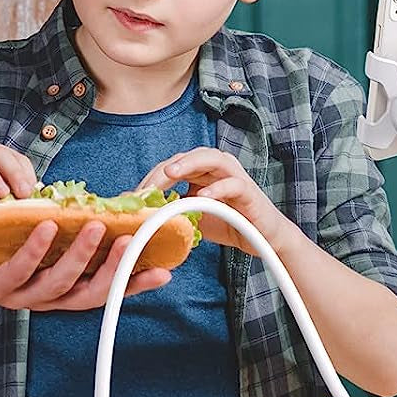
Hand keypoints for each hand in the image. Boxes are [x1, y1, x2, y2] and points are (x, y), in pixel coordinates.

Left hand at [0, 218, 172, 312]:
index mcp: (50, 284)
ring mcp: (11, 294)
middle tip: (137, 245)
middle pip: (85, 295)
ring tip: (101, 229)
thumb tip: (95, 205)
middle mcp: (35, 296)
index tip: (164, 269)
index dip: (132, 283)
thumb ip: (60, 222)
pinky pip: (16, 271)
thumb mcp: (27, 224)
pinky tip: (49, 226)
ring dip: (81, 258)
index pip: (100, 289)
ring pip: (55, 286)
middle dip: (115, 272)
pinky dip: (35, 250)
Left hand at [140, 148, 285, 253]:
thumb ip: (169, 209)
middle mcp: (217, 167)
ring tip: (171, 174)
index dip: (152, 178)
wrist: (261, 239)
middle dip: (164, 171)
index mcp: (201, 170)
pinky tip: (202, 196)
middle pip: (187, 157)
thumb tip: (137, 209)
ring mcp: (234, 175)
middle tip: (147, 187)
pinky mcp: (249, 191)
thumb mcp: (192, 216)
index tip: (135, 196)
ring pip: (212, 158)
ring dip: (190, 163)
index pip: (172, 165)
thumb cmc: (227, 222)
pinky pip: (233, 183)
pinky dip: (217, 188)